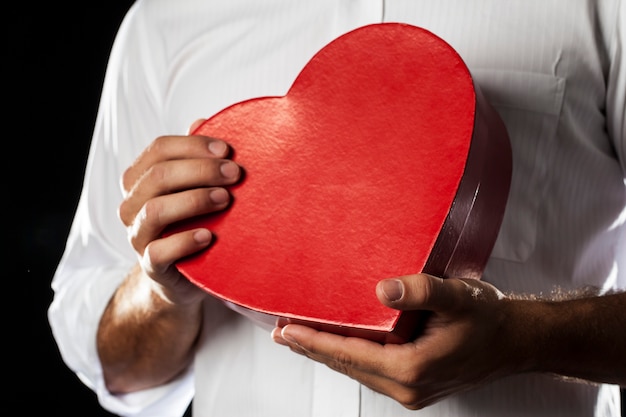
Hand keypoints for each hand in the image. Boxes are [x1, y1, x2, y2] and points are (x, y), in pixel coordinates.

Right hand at [118, 119, 241, 304]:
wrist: (186, 275)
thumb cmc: (194, 222)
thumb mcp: (197, 188)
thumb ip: (197, 158)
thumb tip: (202, 121)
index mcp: (141, 180)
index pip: (159, 150)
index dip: (193, 146)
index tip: (228, 150)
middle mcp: (132, 205)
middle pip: (158, 176)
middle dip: (200, 170)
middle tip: (236, 174)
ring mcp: (138, 236)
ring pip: (154, 210)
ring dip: (194, 200)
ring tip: (226, 199)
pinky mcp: (150, 265)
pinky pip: (158, 252)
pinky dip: (184, 241)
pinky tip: (209, 235)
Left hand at [272, 273, 522, 409]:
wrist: (515, 341)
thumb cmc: (489, 320)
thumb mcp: (459, 297)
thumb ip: (423, 290)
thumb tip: (383, 289)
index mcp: (412, 368)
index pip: (349, 353)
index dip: (314, 341)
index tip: (286, 331)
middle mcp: (407, 386)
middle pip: (346, 365)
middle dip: (313, 349)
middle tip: (282, 332)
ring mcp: (410, 390)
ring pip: (357, 370)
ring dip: (328, 353)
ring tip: (301, 337)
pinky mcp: (414, 385)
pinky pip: (370, 371)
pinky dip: (349, 357)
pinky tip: (339, 345)